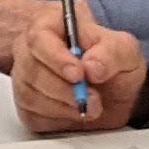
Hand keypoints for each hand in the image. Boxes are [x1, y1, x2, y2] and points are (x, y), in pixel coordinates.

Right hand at [12, 13, 148, 132]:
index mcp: (49, 28)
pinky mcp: (27, 107)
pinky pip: (33, 117)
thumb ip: (111, 53)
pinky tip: (76, 113)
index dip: (56, 58)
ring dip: (64, 107)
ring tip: (91, 106)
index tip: (78, 75)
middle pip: (32, 71)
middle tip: (93, 98)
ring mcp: (25, 80)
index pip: (39, 39)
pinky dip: (59, 120)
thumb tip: (91, 67)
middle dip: (65, 90)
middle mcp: (30, 53)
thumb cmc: (110, 62)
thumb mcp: (124, 49)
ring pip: (30, 97)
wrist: (112, 90)